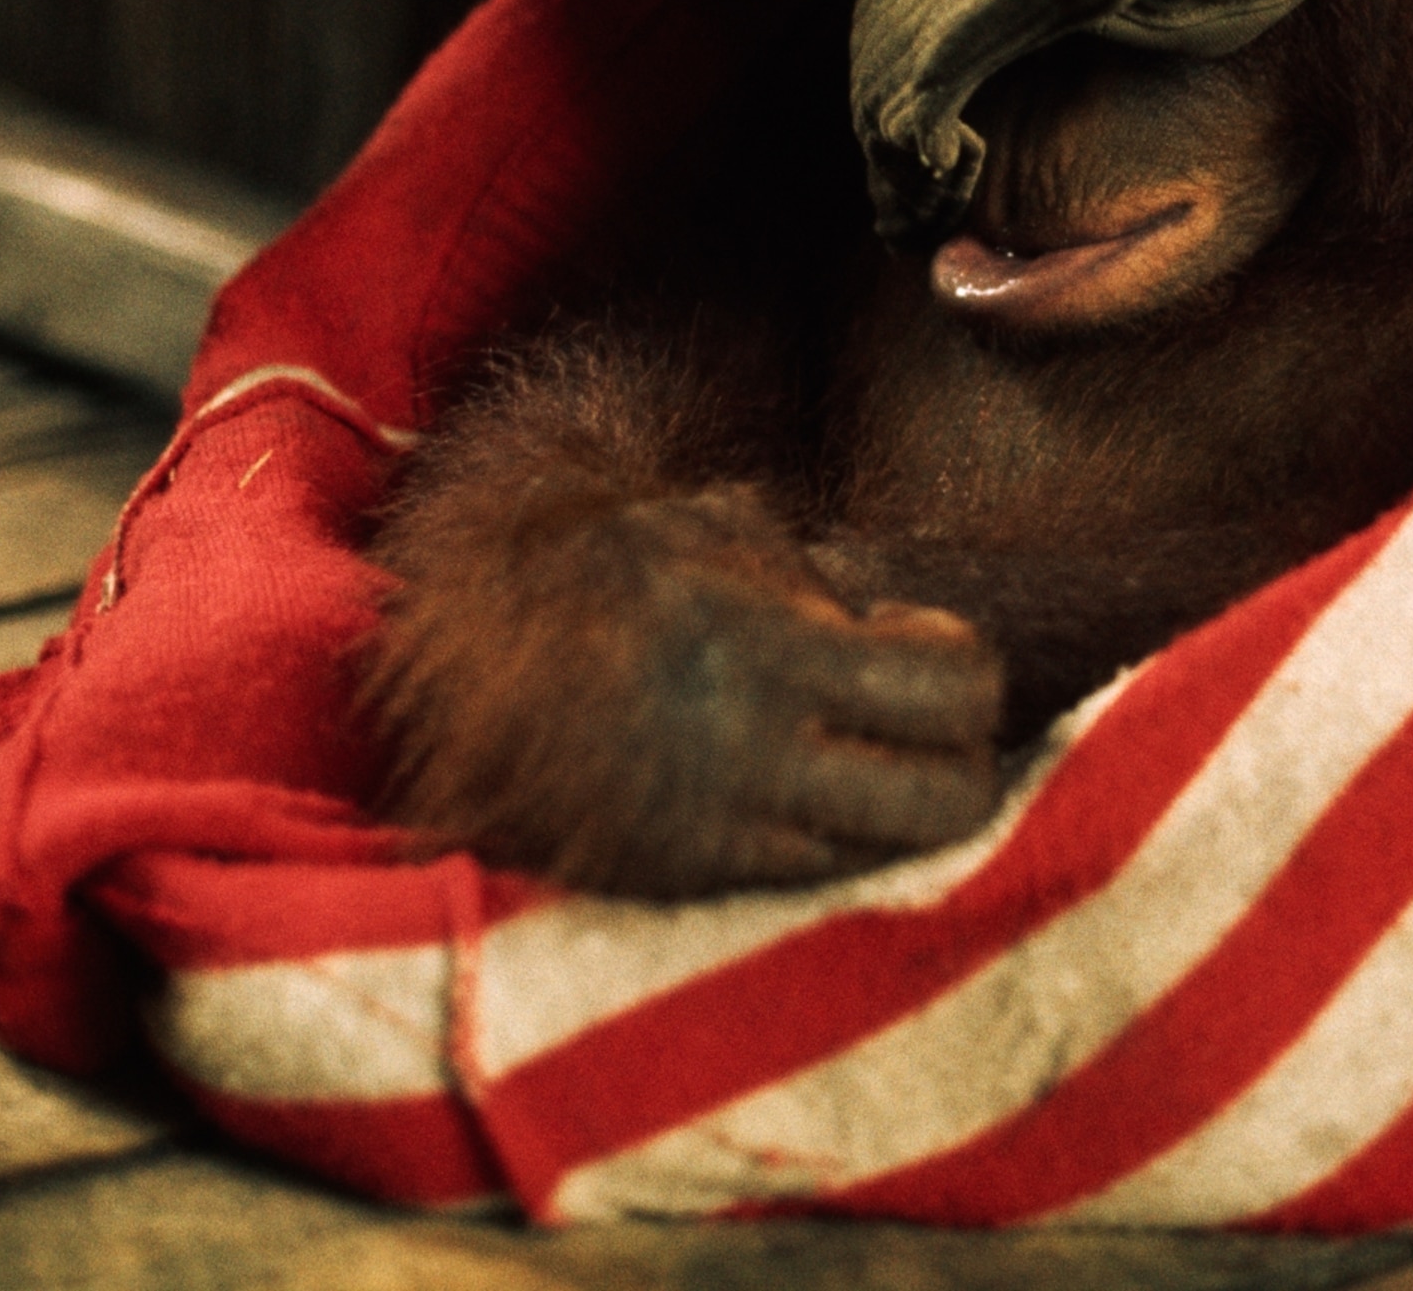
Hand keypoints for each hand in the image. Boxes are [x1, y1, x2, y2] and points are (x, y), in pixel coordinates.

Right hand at [370, 482, 1005, 899]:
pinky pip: (813, 881)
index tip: (921, 641)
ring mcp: (723, 831)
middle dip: (963, 761)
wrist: (448, 667)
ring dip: (900, 811)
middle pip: (950, 800)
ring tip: (862, 760)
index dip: (964, 666)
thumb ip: (810, 575)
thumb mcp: (705, 529)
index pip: (952, 689)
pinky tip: (799, 793)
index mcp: (769, 646)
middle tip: (927, 727)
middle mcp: (756, 752)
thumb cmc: (592, 574)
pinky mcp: (686, 882)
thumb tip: (897, 627)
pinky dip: (831, 844)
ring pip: (889, 856)